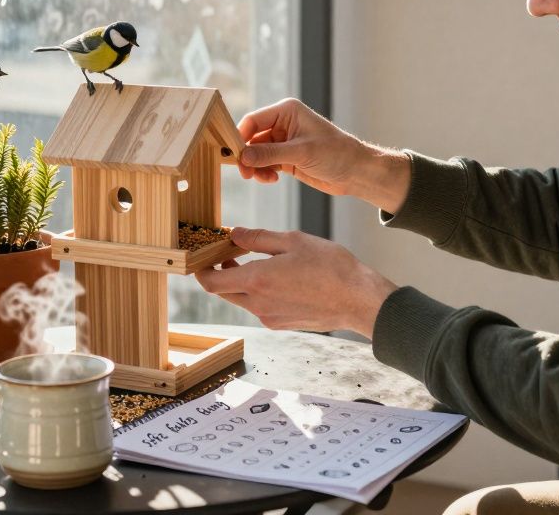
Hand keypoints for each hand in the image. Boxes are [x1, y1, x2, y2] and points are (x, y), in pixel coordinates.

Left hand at [195, 227, 397, 338]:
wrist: (358, 300)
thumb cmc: (330, 266)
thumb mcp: (292, 240)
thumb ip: (258, 238)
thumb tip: (233, 234)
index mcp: (257, 280)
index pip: (211, 282)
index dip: (200, 271)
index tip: (203, 257)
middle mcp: (258, 304)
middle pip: (223, 292)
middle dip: (220, 273)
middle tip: (230, 254)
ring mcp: (269, 317)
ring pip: (241, 300)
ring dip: (240, 282)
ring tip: (257, 262)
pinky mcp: (281, 324)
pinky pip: (259, 308)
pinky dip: (258, 293)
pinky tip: (277, 278)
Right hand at [236, 98, 410, 213]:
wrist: (355, 172)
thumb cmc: (335, 153)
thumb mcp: (301, 152)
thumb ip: (270, 154)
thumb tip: (243, 156)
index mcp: (286, 111)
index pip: (253, 120)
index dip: (240, 136)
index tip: (233, 155)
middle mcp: (282, 123)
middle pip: (251, 138)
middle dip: (247, 155)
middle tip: (245, 173)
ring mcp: (283, 141)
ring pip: (256, 153)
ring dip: (255, 166)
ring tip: (262, 178)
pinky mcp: (286, 158)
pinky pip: (265, 163)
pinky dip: (263, 172)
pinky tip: (271, 179)